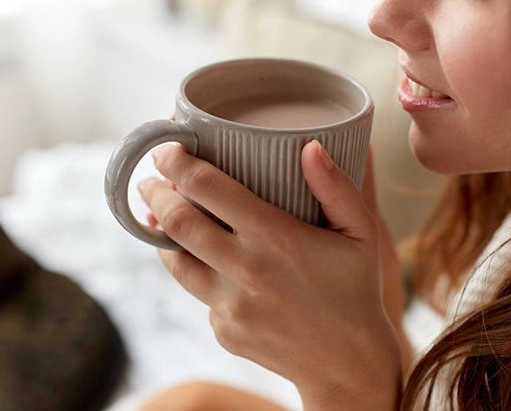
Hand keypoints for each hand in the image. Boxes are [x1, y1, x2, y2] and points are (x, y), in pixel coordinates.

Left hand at [139, 141, 400, 409]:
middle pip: (176, 221)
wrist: (347, 364)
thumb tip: (312, 147)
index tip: (166, 148)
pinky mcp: (222, 329)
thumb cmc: (355, 291)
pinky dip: (196, 270)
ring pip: (174, 260)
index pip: (207, 187)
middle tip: (149, 178)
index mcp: (275, 238)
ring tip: (158, 213)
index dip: (177, 161)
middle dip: (154, 192)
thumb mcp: (361, 234)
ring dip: (159, 232)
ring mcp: (229, 305)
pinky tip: (206, 259)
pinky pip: (198, 292)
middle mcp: (245, 270)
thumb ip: (337, 187)